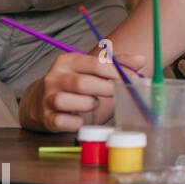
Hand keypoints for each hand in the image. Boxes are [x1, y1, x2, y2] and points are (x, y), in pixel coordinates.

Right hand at [19, 50, 146, 131]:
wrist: (43, 101)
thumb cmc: (77, 83)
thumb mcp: (93, 69)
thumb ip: (117, 64)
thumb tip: (141, 60)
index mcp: (68, 61)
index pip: (94, 63)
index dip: (116, 71)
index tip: (133, 78)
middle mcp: (54, 78)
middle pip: (81, 83)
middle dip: (105, 89)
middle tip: (117, 92)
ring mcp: (47, 98)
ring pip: (66, 101)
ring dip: (87, 104)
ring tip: (94, 103)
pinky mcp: (46, 117)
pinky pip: (62, 122)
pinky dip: (76, 122)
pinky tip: (82, 119)